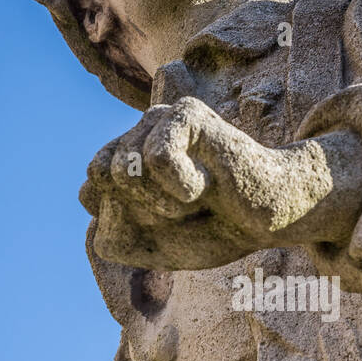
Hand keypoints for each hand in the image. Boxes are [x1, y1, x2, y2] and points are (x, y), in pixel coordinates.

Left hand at [79, 99, 269, 269]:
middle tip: (182, 208)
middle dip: (139, 209)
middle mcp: (138, 132)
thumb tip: (95, 193)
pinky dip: (183, 186)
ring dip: (163, 201)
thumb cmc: (214, 228)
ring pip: (123, 169)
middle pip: (99, 179)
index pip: (89, 193)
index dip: (127, 224)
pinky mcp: (186, 112)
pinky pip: (156, 158)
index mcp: (125, 158)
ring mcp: (161, 118)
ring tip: (196, 195)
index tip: (167, 223)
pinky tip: (209, 182)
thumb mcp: (151, 248)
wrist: (272, 219)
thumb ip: (111, 235)